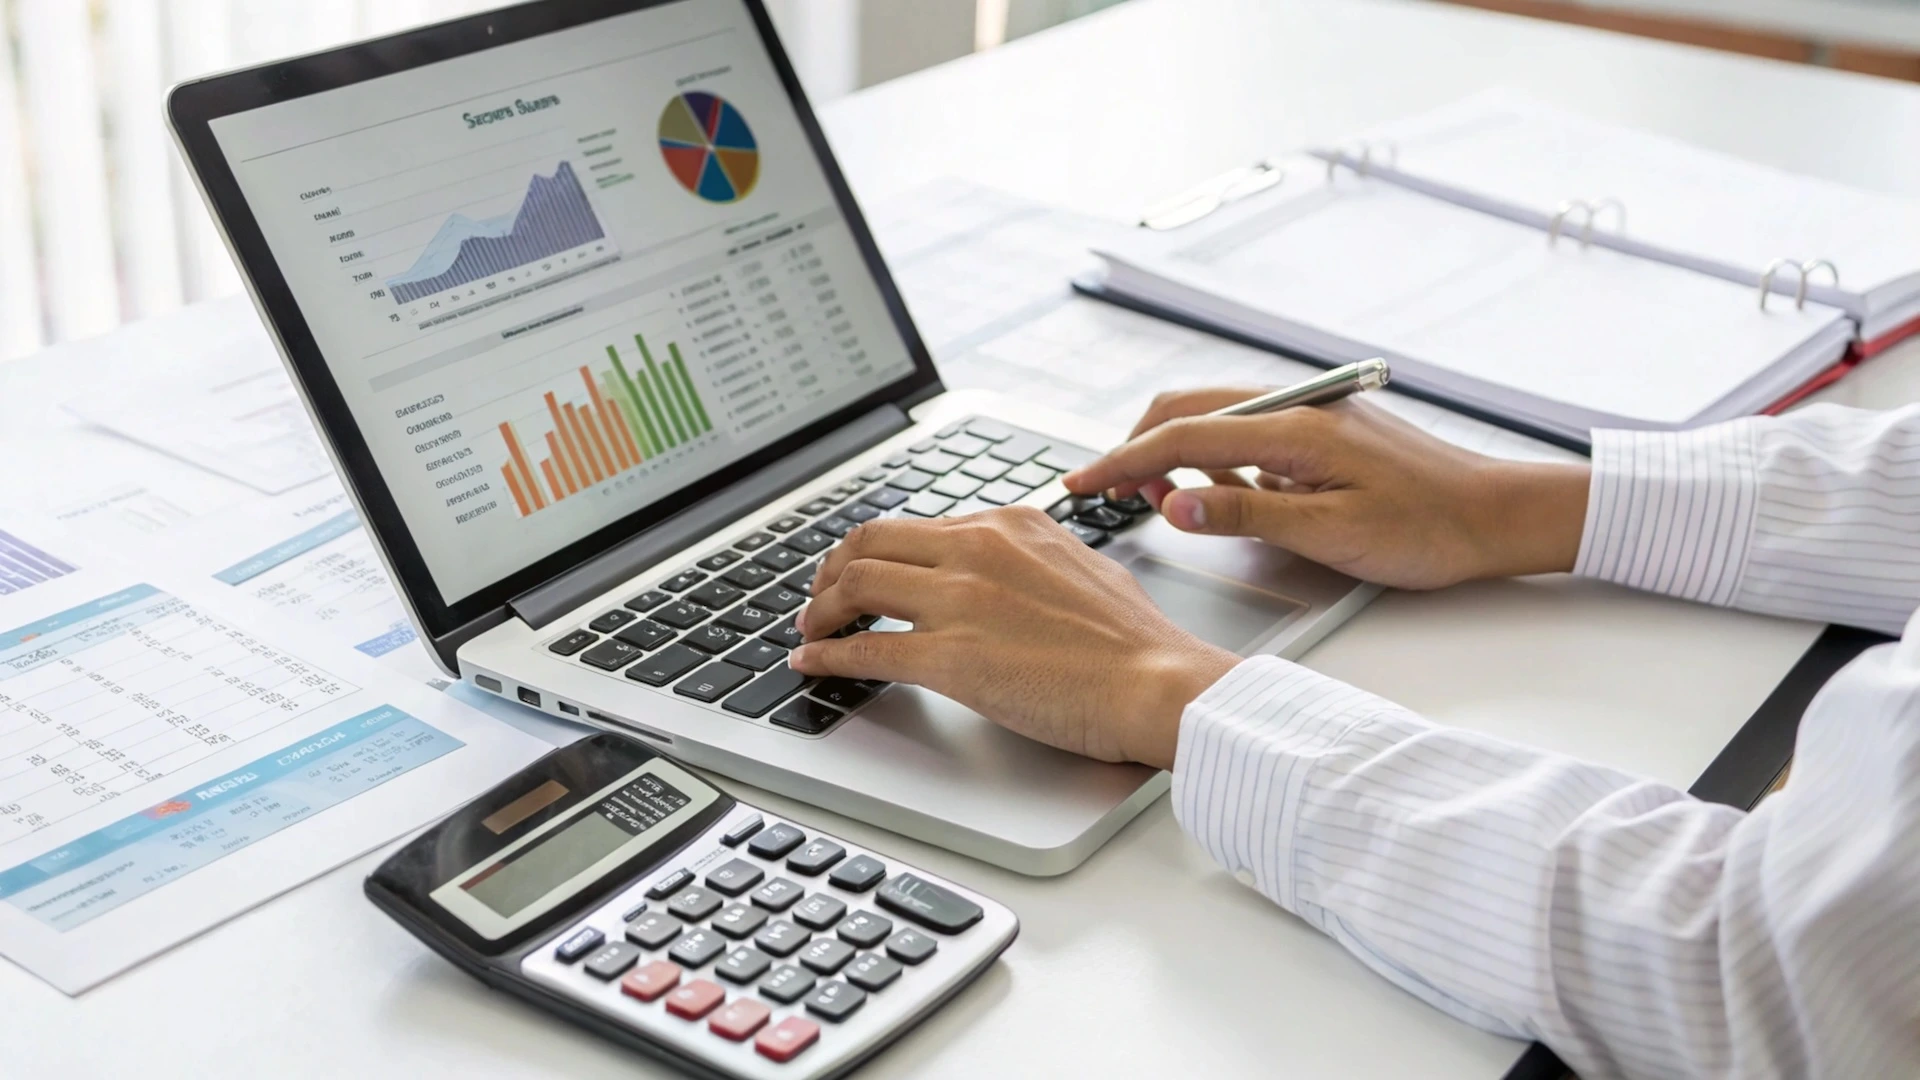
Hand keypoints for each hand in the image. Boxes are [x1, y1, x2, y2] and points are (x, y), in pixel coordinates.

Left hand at [788, 508, 1238, 770]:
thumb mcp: (1078, 568)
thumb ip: (1031, 562)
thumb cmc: (1135, 642)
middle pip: (869, 542)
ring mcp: (959, 601)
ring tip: (812, 631)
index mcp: (1008, 525)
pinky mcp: (950, 657)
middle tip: (821, 598)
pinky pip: (866, 650)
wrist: (1156, 682)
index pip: (916, 526)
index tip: (861, 572)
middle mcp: (976, 550)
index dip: (874, 551)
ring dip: (821, 611)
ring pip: (856, 586)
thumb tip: (1006, 575)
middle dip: (832, 571)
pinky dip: (827, 655)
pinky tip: (813, 663)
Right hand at [1064, 389, 1590, 589]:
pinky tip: (1222, 498)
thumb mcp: (1329, 534)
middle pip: (1185, 412)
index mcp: (1291, 428)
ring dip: (1174, 456)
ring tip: (1165, 506)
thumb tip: (1174, 505)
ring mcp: (1304, 414)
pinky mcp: (1315, 431)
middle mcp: (1292, 407)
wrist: (1493, 513)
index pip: (1179, 436)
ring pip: (1211, 420)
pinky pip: (1243, 434)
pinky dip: (1212, 460)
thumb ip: (1245, 515)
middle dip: (1138, 451)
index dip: (1120, 462)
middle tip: (1111, 498)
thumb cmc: (1426, 528)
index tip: (1080, 485)